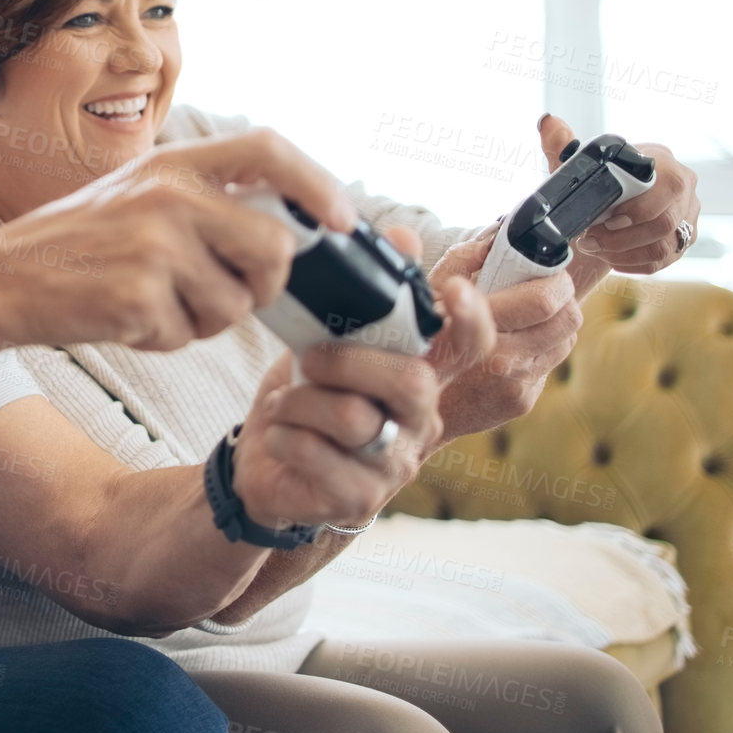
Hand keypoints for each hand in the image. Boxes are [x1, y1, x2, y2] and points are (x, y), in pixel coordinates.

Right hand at [0, 128, 360, 351]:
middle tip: (227, 293)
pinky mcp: (138, 297)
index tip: (342, 220)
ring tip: (155, 303)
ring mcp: (154, 246)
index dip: (317, 183)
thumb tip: (289, 231)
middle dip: (264, 284)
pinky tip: (126, 320)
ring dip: (206, 319)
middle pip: (274, 246)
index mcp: (172, 162)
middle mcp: (168, 195)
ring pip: (235, 303)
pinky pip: (188, 334)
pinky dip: (165, 340)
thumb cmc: (76, 245)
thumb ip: (204, 202)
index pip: (269, 149)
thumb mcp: (136, 195)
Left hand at [227, 242, 495, 529]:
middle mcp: (420, 422)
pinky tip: (278, 435)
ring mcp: (394, 466)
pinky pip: (319, 456)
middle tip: (307, 360)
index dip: (470, 320)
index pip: (469, 349)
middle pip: (411, 382)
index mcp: (420, 378)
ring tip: (281, 404)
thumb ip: (362, 297)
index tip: (455, 289)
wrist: (261, 464)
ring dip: (300, 402)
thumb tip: (402, 233)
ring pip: (353, 418)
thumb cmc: (304, 398)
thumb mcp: (325, 340)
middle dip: (348, 360)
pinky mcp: (359, 499)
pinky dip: (285, 436)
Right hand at [428, 229, 581, 439]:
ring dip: (554, 320)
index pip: (545, 301)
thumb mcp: (426, 293)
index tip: (544, 266)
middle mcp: (503, 362)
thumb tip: (501, 239)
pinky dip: (540, 345)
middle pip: (568, 318)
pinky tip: (514, 339)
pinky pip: (549, 362)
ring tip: (529, 311)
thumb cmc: (411, 345)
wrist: (403, 413)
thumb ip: (464, 260)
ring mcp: (516, 386)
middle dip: (561, 295)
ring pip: (566, 340)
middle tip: (544, 283)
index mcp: (479, 330)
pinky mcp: (522, 401)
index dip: (554, 276)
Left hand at [538, 114, 700, 280]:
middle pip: (663, 222)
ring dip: (623, 253)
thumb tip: (549, 123)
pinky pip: (663, 261)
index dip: (634, 209)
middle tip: (589, 240)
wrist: (610, 205)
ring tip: (596, 248)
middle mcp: (684, 186)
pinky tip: (611, 258)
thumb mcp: (577, 164)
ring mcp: (687, 215)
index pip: (665, 185)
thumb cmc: (596, 181)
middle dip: (620, 238)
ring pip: (663, 247)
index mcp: (662, 160)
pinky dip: (633, 263)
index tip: (601, 220)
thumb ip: (561, 144)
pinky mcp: (683, 240)